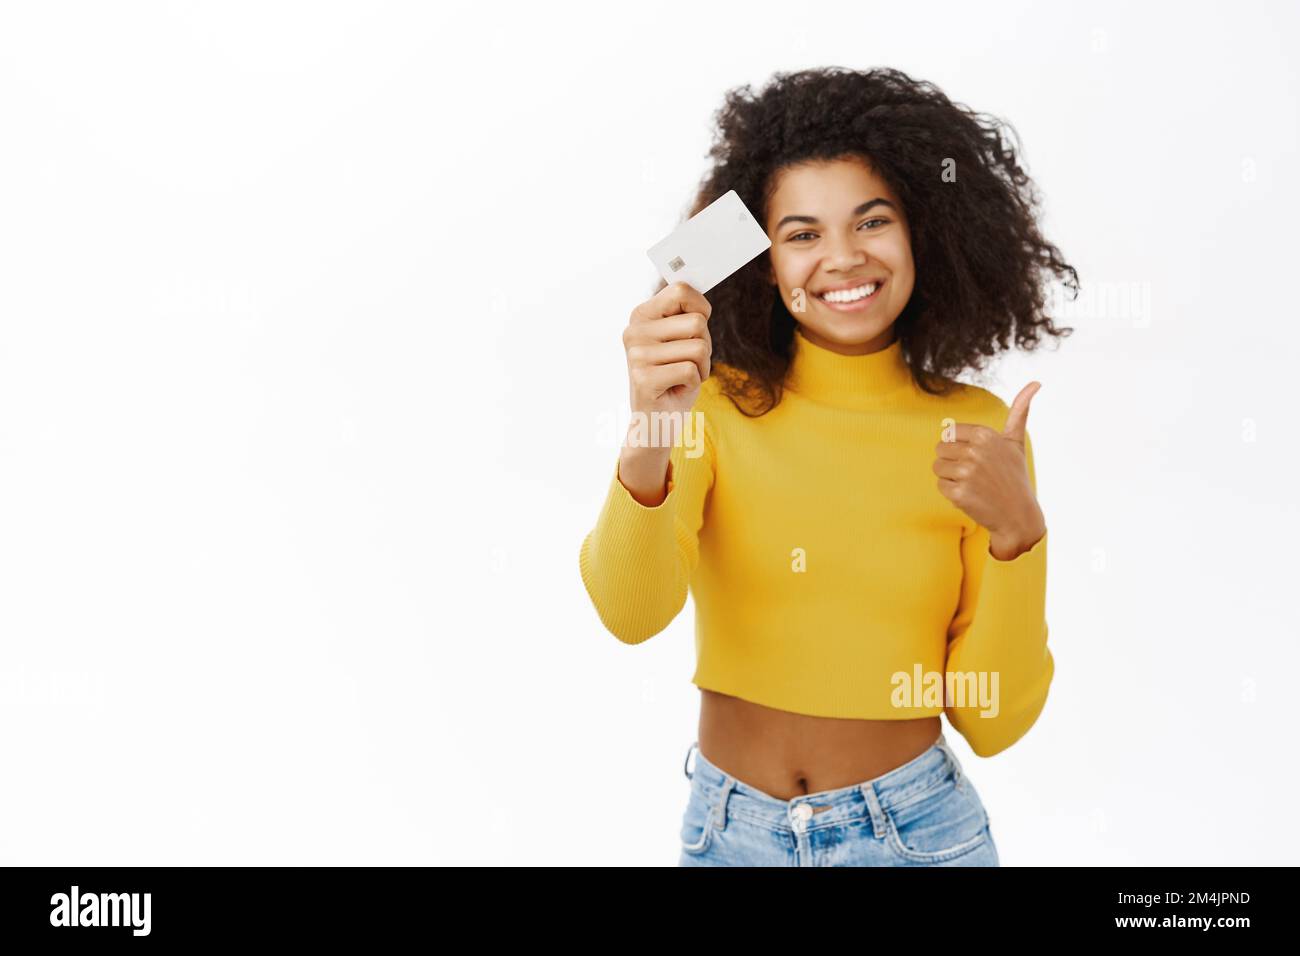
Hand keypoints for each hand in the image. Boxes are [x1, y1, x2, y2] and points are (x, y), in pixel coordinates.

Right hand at [623, 281, 712, 426]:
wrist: (655, 422)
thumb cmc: (674, 378)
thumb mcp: (680, 340)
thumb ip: (686, 315)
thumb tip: (699, 296)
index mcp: (641, 315)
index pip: (681, 290)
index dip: (701, 309)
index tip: (695, 329)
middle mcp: (634, 331)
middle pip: (697, 322)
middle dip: (704, 345)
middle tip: (686, 362)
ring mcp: (637, 355)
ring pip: (699, 347)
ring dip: (701, 366)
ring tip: (681, 377)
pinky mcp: (644, 379)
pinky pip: (691, 370)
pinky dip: (694, 383)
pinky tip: (676, 389)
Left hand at [933, 382, 1045, 559]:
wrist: (1018, 516)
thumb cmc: (1014, 476)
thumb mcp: (1015, 443)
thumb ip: (1019, 412)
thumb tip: (1036, 382)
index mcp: (985, 434)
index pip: (949, 433)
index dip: (959, 447)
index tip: (978, 459)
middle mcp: (975, 451)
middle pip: (940, 450)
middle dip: (953, 462)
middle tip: (975, 474)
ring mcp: (967, 473)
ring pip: (937, 468)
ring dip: (951, 478)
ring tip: (973, 485)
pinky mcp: (959, 493)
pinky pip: (940, 486)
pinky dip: (952, 493)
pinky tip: (971, 496)